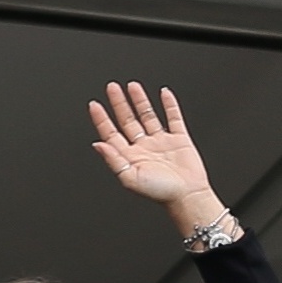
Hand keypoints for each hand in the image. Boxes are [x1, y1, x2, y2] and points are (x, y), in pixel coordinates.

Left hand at [89, 83, 215, 206]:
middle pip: (128, 120)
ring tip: (132, 86)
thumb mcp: (130, 178)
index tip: (94, 104)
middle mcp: (143, 147)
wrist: (187, 196)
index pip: (111, 133)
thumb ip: (113, 160)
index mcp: (129, 157)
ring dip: (140, 101)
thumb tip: (97, 145)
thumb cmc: (160, 193)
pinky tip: (163, 94)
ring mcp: (161, 142)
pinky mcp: (179, 139)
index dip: (102, 119)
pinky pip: (173, 118)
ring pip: (147, 116)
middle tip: (112, 87)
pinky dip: (169, 105)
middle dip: (119, 103)